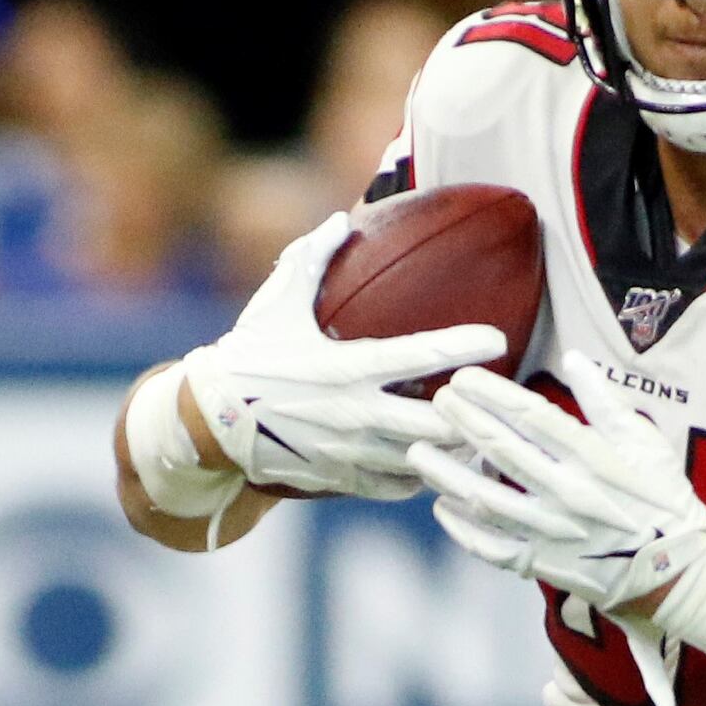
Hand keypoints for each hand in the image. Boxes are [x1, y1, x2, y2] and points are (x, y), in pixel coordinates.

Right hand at [174, 214, 508, 500]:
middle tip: (498, 399)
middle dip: (473, 415)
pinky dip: (424, 476)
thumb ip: (313, 257)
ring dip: (456, 449)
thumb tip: (342, 218)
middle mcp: (353, 414)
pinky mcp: (342, 480)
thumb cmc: (248, 355)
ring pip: (424, 461)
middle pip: (436, 424)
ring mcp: (350, 453)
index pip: (417, 357)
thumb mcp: (277, 300)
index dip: (461, 346)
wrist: (207, 421)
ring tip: (482, 433)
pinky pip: (398, 487)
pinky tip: (441, 462)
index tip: (498, 338)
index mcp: (344, 367)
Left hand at [408, 371, 705, 616]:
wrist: (678, 575)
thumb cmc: (665, 502)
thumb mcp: (648, 443)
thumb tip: (574, 359)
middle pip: (503, 452)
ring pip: (487, 502)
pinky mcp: (545, 566)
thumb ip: (607, 401)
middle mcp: (569, 496)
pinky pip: (493, 549)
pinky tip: (443, 508)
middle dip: (464, 424)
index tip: (464, 378)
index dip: (493, 395)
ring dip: (449, 475)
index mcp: (595, 460)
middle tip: (436, 402)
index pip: (533, 418)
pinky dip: (464, 530)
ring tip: (420, 452)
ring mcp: (553, 534)